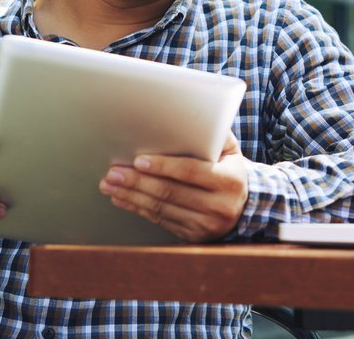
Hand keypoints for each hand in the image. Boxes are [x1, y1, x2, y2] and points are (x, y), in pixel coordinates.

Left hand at [99, 132, 248, 242]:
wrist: (243, 206)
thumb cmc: (229, 169)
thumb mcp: (230, 149)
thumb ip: (213, 133)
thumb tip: (190, 116)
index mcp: (229, 180)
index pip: (191, 171)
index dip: (163, 166)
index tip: (138, 161)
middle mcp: (220, 206)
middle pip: (171, 192)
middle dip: (137, 182)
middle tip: (113, 173)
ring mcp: (206, 225)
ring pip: (161, 208)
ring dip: (131, 196)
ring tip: (110, 185)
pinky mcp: (192, 236)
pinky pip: (160, 221)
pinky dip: (138, 208)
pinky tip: (123, 199)